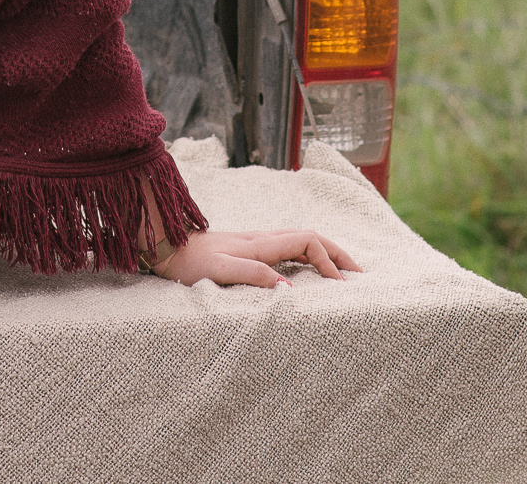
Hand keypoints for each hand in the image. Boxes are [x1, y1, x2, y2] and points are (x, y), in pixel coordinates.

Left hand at [151, 228, 360, 287]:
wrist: (165, 247)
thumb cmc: (189, 263)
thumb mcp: (218, 270)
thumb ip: (251, 274)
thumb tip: (286, 288)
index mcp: (261, 243)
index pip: (308, 242)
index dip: (329, 260)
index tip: (340, 285)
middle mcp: (263, 238)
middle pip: (312, 237)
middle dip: (339, 253)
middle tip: (360, 275)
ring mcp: (258, 242)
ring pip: (303, 241)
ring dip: (327, 254)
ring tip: (343, 273)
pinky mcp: (250, 249)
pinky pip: (290, 249)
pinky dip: (310, 257)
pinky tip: (311, 272)